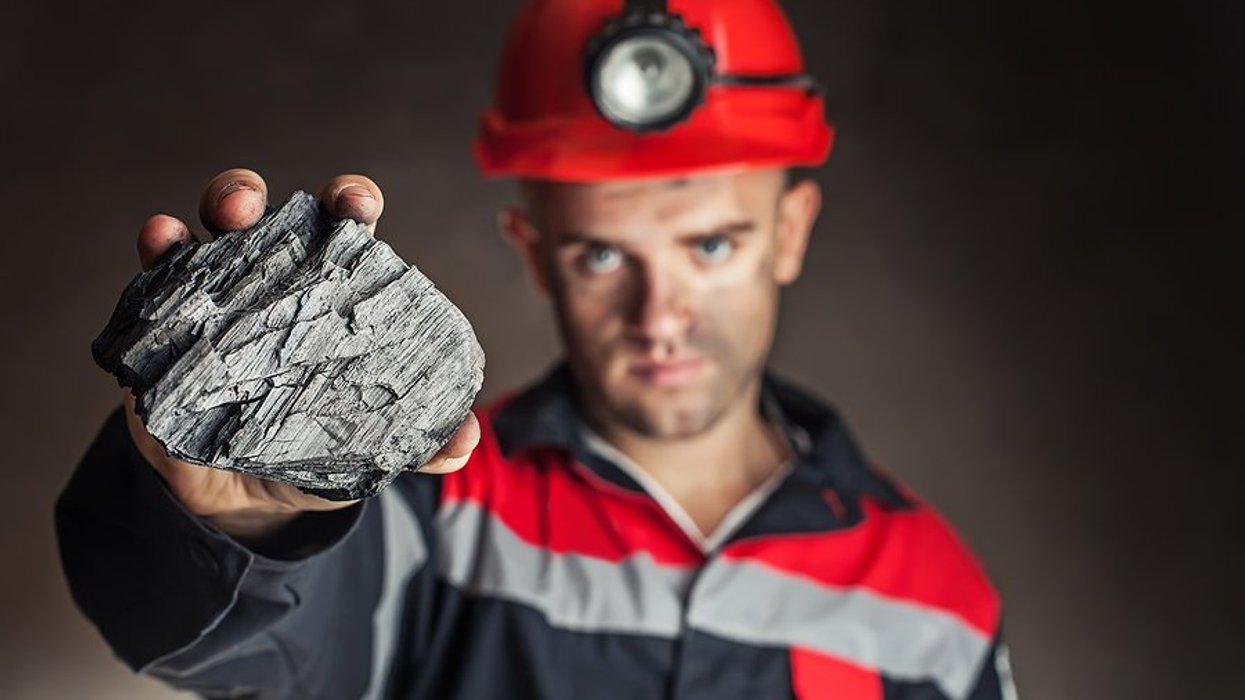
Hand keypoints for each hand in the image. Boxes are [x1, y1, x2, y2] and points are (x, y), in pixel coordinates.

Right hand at [125, 168, 480, 540]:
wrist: (239, 499)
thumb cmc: (313, 450)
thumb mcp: (368, 446)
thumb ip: (418, 439)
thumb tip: (464, 439)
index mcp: (334, 293)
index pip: (347, 233)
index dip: (352, 204)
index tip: (356, 206)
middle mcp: (277, 279)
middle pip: (275, 214)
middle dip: (278, 193)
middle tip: (268, 205)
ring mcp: (221, 293)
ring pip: (216, 226)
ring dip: (223, 203)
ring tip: (231, 215)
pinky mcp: (170, 319)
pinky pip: (160, 275)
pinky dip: (160, 251)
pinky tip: (162, 242)